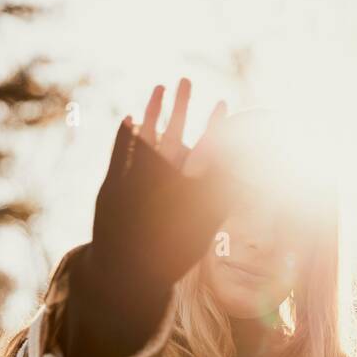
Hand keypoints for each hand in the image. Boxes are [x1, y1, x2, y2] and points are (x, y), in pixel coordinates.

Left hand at [90, 78, 233, 301]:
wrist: (128, 277)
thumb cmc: (171, 254)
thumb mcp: (200, 231)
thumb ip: (220, 204)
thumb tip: (244, 184)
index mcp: (188, 194)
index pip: (207, 149)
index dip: (217, 124)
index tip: (223, 102)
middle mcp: (162, 184)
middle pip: (175, 133)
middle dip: (182, 104)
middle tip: (186, 80)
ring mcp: (135, 182)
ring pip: (146, 135)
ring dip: (154, 108)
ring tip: (160, 87)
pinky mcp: (112, 184)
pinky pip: (120, 149)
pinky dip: (125, 132)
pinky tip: (130, 117)